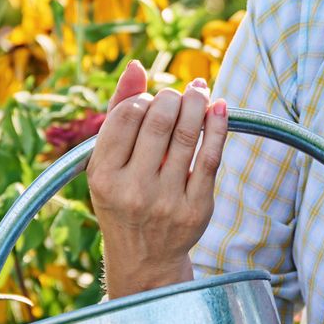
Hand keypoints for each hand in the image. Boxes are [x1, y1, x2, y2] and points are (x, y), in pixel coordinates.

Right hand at [86, 59, 230, 295]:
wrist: (144, 257)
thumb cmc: (122, 197)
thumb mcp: (107, 163)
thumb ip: (119, 113)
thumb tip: (136, 66)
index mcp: (103, 175)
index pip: (127, 116)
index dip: (143, 98)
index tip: (151, 101)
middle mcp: (133, 189)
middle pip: (159, 121)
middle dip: (173, 98)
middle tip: (179, 95)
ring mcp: (166, 200)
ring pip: (188, 135)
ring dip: (198, 104)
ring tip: (200, 92)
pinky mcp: (196, 208)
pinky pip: (211, 158)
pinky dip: (218, 127)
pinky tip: (220, 108)